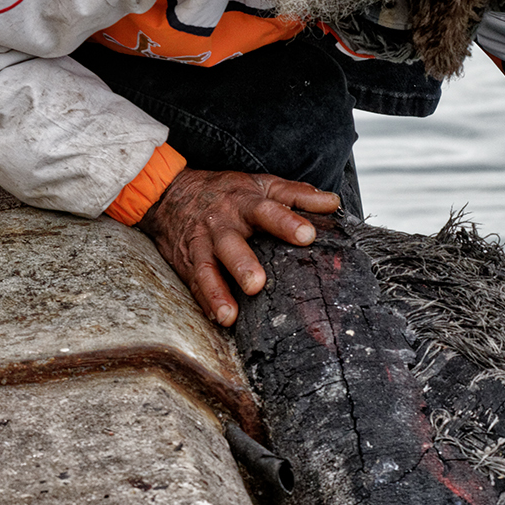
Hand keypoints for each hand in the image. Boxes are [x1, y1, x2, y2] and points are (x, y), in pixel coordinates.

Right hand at [136, 169, 341, 325]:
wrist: (171, 192)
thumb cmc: (228, 192)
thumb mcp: (263, 185)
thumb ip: (298, 195)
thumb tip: (333, 203)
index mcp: (244, 203)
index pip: (267, 211)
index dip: (286, 222)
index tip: (307, 235)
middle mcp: (220, 224)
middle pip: (230, 244)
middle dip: (242, 264)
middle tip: (257, 284)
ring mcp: (200, 245)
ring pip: (206, 269)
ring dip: (217, 293)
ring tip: (229, 316)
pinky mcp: (186, 263)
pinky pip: (194, 284)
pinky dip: (204, 302)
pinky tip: (217, 319)